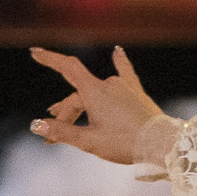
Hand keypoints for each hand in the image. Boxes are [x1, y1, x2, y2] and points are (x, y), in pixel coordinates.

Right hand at [27, 46, 168, 165]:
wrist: (162, 144)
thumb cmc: (125, 143)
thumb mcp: (89, 141)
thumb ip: (62, 131)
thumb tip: (35, 125)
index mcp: (95, 92)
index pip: (67, 68)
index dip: (50, 59)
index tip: (34, 51)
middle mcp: (109, 84)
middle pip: (78, 95)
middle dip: (65, 115)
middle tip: (52, 139)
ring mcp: (124, 87)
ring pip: (95, 94)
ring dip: (82, 106)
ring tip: (72, 123)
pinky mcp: (137, 92)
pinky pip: (126, 73)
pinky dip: (120, 62)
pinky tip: (118, 50)